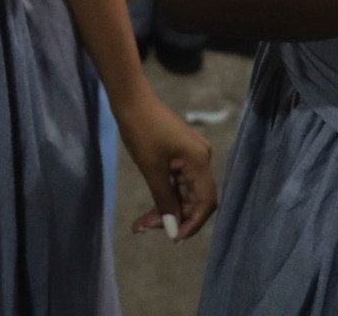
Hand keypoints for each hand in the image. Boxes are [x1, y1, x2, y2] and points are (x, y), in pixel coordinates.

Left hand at [114, 94, 215, 240]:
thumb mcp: (152, 170)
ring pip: (183, 193)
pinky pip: (177, 182)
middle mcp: (201, 159)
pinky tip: (149, 210)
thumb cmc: (142, 131)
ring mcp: (191, 156)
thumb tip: (173, 229)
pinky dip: (164, 195)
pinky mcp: (180, 154)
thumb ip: (165, 201)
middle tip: (146, 228)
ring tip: (141, 224)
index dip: (193, 223)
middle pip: (194, 199)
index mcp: (199, 161)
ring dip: (165, 209)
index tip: (174, 238)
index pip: (206, 202)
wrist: (131, 100)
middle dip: (173, 217)